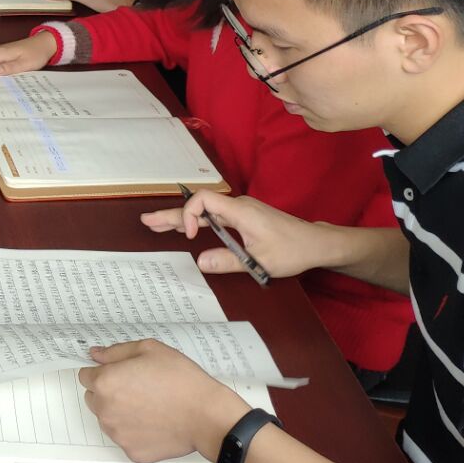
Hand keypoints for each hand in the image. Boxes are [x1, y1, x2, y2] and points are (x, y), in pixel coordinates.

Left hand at [77, 340, 250, 462]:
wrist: (206, 415)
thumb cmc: (181, 380)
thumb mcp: (149, 350)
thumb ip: (116, 352)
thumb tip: (95, 355)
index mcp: (106, 382)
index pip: (86, 376)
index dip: (103, 372)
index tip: (119, 373)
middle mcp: (105, 410)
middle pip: (95, 398)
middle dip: (110, 392)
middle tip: (138, 387)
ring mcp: (117, 434)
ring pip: (108, 419)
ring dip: (120, 412)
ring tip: (149, 404)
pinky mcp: (131, 451)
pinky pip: (125, 438)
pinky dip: (135, 431)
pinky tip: (154, 421)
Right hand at [139, 190, 326, 279]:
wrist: (315, 243)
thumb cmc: (293, 250)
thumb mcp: (260, 262)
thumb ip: (228, 262)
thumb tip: (200, 262)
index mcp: (240, 211)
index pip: (204, 200)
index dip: (190, 215)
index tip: (191, 237)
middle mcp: (238, 207)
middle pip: (199, 206)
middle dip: (172, 215)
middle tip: (148, 222)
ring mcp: (241, 212)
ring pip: (205, 212)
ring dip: (182, 219)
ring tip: (158, 225)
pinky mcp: (244, 219)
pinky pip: (215, 217)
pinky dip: (197, 222)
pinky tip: (186, 229)